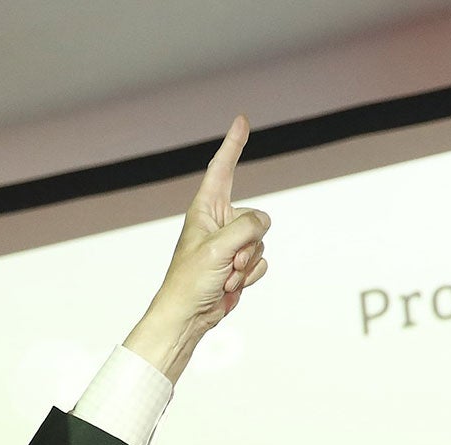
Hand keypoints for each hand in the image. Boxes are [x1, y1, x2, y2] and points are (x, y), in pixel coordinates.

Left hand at [124, 116, 271, 381]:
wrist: (187, 317)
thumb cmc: (189, 282)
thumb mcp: (217, 249)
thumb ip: (246, 227)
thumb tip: (263, 224)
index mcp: (204, 210)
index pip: (222, 169)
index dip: (233, 144)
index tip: (241, 121)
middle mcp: (219, 223)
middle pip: (256, 217)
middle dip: (247, 244)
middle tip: (225, 264)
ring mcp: (230, 244)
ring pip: (260, 242)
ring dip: (247, 265)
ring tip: (223, 277)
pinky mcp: (238, 264)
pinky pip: (261, 261)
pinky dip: (250, 276)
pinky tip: (230, 286)